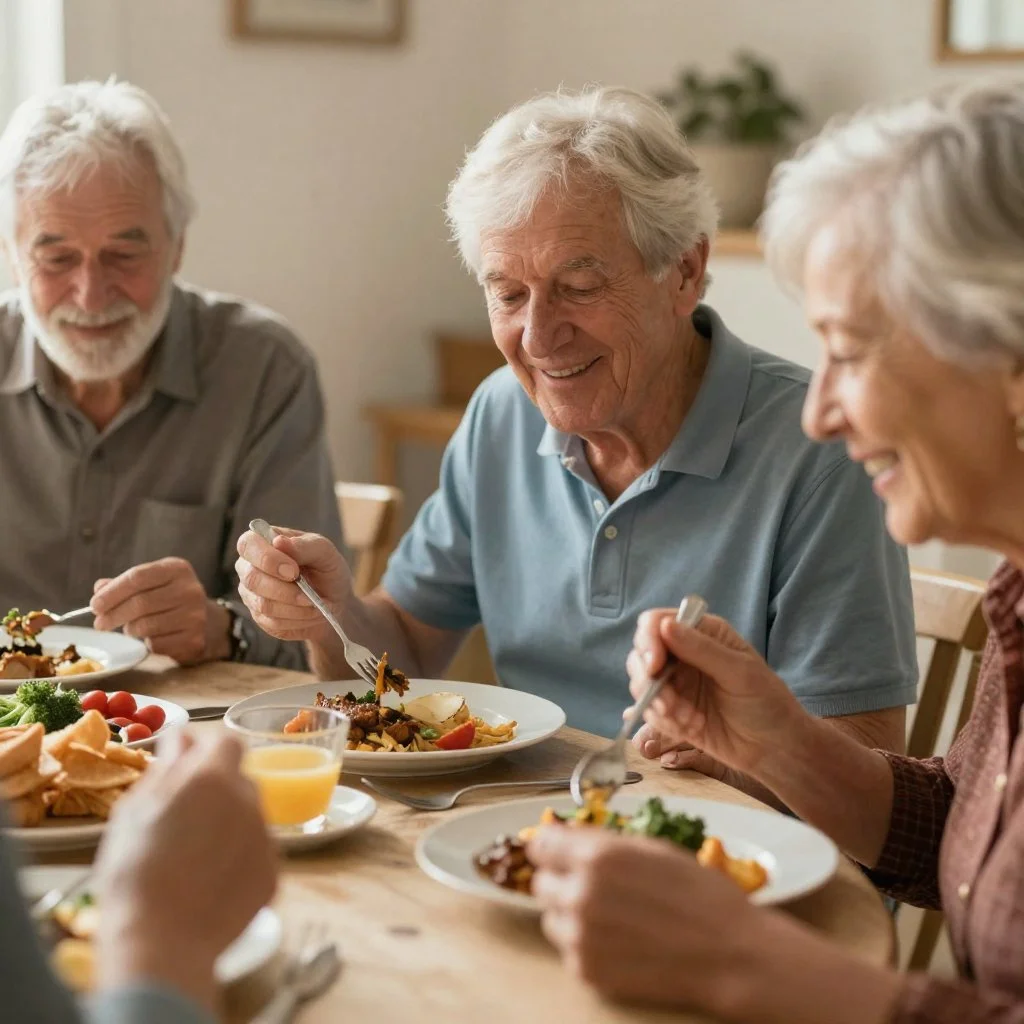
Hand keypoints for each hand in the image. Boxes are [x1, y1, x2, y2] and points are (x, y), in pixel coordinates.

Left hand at [91, 558, 229, 663]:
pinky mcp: (194, 640)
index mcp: (178, 569)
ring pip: (145, 626)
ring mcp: (195, 616)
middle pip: (140, 603)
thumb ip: (124, 584)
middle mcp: (191, 590)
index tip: (95, 605)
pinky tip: (149, 638)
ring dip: (129, 630)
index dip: (112, 592)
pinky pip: (155, 644)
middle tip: (99, 623)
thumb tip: (99, 589)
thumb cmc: (170, 600)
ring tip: (129, 628)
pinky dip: (145, 643)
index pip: (138, 577)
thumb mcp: (152, 583)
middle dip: (113, 615)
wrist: (208, 622)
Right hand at [94, 730, 276, 1012]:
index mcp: (213, 778)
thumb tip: (182, 740)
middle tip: (182, 816)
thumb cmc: (135, 873)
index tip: (186, 764)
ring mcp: (265, 837)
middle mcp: (249, 800)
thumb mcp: (134, 809)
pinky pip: (254, 852)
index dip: (206, 749)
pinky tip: (207, 882)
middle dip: (215, 789)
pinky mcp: (272, 872)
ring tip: (191, 857)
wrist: (161, 943)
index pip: (227, 741)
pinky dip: (236, 858)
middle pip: (239, 779)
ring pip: (248, 816)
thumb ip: (166, 766)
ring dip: (226, 823)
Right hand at [235, 528, 353, 644]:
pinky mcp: (259, 616)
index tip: (293, 570)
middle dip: (285, 590)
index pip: (248, 544)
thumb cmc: (327, 569)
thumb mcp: (325, 552)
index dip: (267, 559)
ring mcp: (251, 593)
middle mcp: (250, 566)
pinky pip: (272, 621)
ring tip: (314, 604)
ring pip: (263, 604)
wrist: (335, 601)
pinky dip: (297, 619)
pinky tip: (309, 612)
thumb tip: (279, 541)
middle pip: (252, 579)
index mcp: (263, 542)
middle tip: (308, 594)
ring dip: (295, 607)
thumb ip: (304, 545)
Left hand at [529, 825, 900, 1023]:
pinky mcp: (586, 971)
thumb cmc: (698, 893)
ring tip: (611, 917)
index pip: (540, 844)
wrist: (729, 953)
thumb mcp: (650, 849)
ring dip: (570, 913)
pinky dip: (585, 944)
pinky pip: (568, 950)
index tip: (558, 851)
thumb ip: (601, 843)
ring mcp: (580, 936)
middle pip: (541, 882)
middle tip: (594, 887)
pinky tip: (619, 941)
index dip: (551, 846)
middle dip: (562, 880)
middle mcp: (580, 894)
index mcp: (596, 856)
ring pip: (551, 917)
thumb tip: (562, 837)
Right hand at [627, 610, 805, 776]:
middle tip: (669, 705)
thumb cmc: (767, 704)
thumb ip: (702, 649)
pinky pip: (649, 711)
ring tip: (687, 721)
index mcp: (702, 633)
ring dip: (658, 704)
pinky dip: (663, 722)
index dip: (648, 640)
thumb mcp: (740, 673)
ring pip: (641, 683)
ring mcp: (676, 683)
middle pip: (641, 654)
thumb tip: (664, 625)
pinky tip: (690, 729)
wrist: (775, 749)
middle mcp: (683, 654)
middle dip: (648, 680)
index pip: (657, 623)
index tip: (654, 665)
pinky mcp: (671, 711)